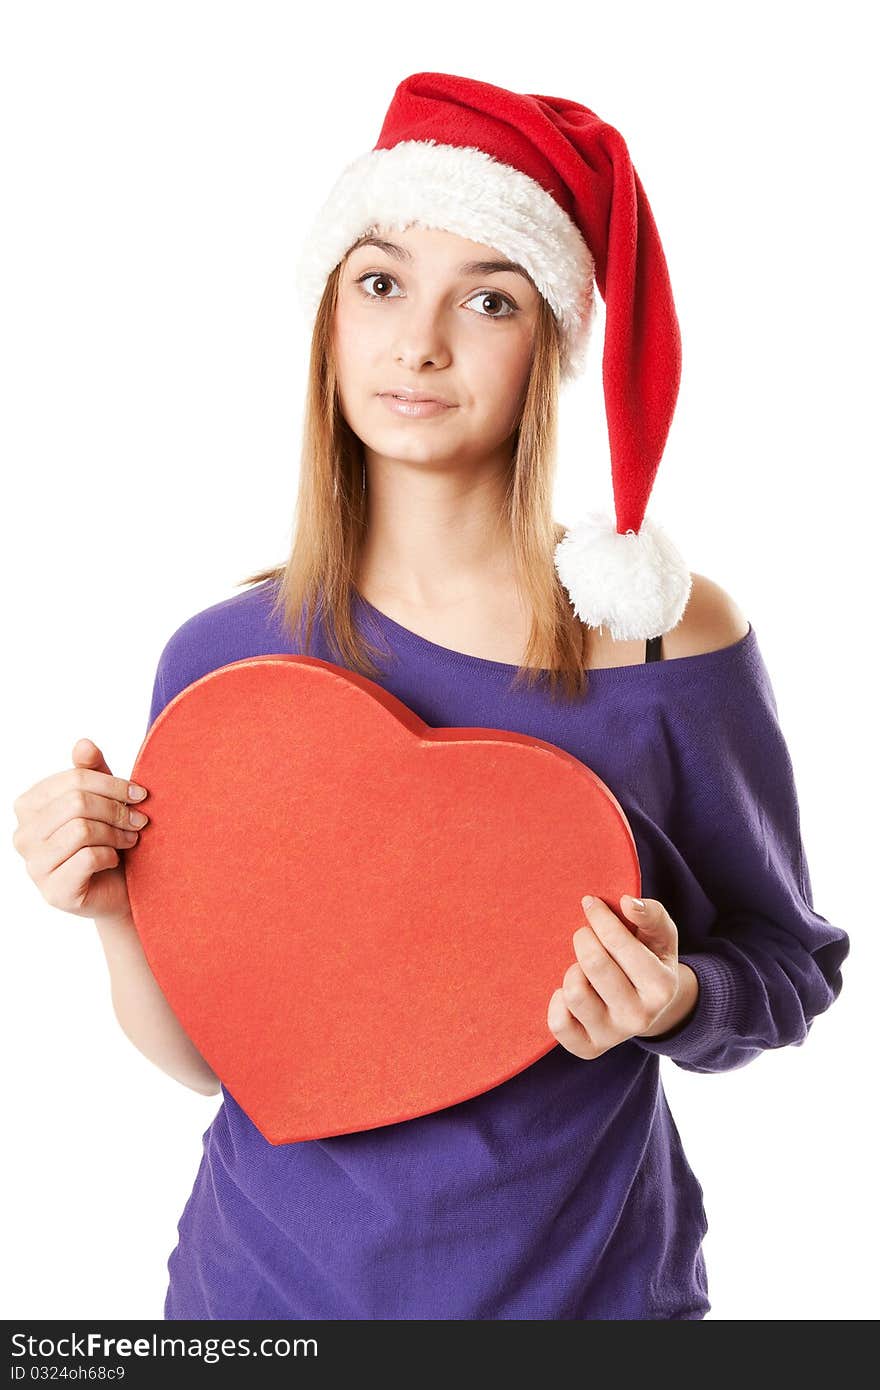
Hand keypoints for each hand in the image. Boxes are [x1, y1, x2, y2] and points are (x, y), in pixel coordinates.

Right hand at [12, 738, 149, 924]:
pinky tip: (115, 860)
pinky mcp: (54, 891)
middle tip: (140, 820)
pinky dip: (111, 855)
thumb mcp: (103, 799)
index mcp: (29, 805)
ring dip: (116, 833)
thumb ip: (91, 771)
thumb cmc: (109, 839)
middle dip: (117, 809)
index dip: (113, 784)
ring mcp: (34, 866)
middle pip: (77, 803)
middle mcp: (23, 835)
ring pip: (81, 829)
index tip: (140, 794)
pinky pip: (88, 858)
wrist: (121, 888)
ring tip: (131, 839)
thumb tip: (83, 743)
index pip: (73, 780)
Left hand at [547, 894, 698, 1059]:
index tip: (590, 904)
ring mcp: (613, 1035)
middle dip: (584, 938)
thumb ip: (650, 914)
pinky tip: (572, 990)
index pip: (617, 941)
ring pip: (574, 992)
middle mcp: (639, 1017)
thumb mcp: (661, 936)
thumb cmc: (650, 960)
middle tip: (586, 934)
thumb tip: (628, 903)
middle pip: (593, 963)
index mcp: (661, 987)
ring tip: (584, 967)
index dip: (598, 916)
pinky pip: (558, 1023)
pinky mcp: (589, 1048)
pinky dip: (558, 1001)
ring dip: (573, 970)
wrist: (649, 1007)